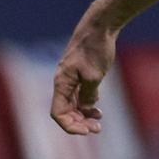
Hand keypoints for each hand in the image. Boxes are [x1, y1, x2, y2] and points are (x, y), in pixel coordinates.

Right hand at [51, 19, 117, 135]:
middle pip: (65, 111)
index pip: (58, 113)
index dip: (70, 126)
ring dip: (83, 115)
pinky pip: (79, 95)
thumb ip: (88, 95)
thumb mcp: (94, 75)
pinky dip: (87, 104)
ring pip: (73, 104)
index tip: (87, 132)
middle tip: (97, 129)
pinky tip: (98, 107)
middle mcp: (63, 82)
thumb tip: (85, 109)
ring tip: (98, 121)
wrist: (99, 26)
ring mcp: (71, 78)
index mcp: (61, 83)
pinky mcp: (80, 73)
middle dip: (79, 123)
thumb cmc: (95, 48)